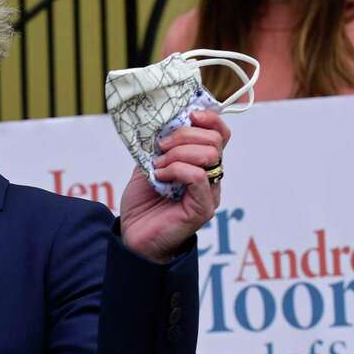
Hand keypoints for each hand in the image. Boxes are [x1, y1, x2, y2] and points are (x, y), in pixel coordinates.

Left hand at [120, 111, 229, 262]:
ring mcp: (210, 193)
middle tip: (161, 148)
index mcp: (202, 164)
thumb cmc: (143, 204)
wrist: (133, 237)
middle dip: (184, 136)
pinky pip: (199, 176)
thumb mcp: (148, 165)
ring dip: (178, 154)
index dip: (209, 118)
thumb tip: (164, 122)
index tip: (187, 116)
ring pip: (210, 155)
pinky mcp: (202, 208)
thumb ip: (159, 146)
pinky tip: (160, 177)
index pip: (220, 134)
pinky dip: (177, 170)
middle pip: (215, 140)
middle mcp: (211, 178)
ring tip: (158, 167)